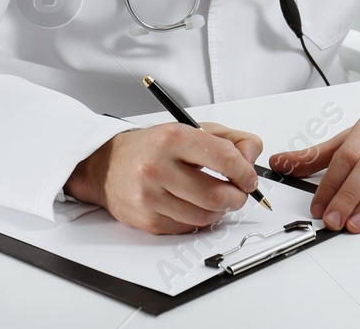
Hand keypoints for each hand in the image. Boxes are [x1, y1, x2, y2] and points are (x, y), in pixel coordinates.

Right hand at [65, 121, 263, 234]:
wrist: (107, 166)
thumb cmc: (152, 147)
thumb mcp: (191, 130)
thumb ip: (229, 139)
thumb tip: (252, 156)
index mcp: (172, 138)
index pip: (223, 158)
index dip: (245, 172)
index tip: (249, 178)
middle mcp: (158, 168)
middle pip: (216, 194)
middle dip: (237, 197)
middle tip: (238, 193)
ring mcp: (150, 197)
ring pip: (204, 216)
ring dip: (220, 211)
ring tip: (218, 199)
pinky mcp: (147, 221)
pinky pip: (187, 228)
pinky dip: (199, 220)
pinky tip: (195, 206)